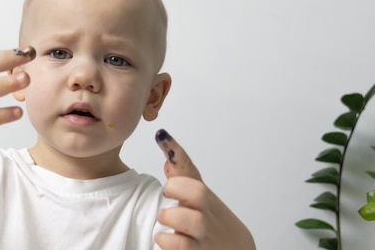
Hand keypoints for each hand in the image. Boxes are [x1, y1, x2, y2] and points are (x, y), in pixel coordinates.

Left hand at [154, 129, 255, 249]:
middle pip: (198, 191)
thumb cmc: (213, 221)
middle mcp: (205, 211)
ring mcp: (204, 232)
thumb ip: (183, 181)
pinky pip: (180, 246)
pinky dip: (167, 240)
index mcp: (202, 194)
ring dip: (171, 217)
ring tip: (164, 218)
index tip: (161, 134)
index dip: (175, 151)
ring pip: (191, 220)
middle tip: (168, 193)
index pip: (189, 168)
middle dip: (178, 188)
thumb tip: (168, 159)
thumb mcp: (199, 198)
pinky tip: (164, 237)